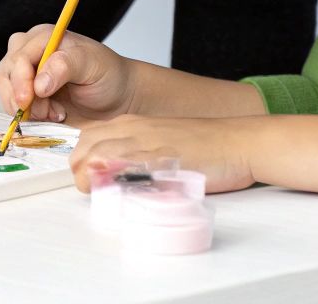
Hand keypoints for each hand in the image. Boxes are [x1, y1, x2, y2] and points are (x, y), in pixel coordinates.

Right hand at [0, 25, 137, 123]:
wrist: (118, 97)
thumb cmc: (108, 75)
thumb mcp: (92, 64)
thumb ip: (65, 66)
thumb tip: (39, 84)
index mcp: (44, 37)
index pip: (19, 57)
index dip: (20, 80)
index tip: (28, 100)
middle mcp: (31, 52)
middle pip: (6, 73)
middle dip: (21, 97)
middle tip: (44, 112)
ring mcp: (27, 75)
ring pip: (7, 91)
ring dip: (27, 108)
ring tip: (56, 112)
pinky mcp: (29, 95)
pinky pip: (14, 106)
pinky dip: (30, 116)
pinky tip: (53, 114)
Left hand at [68, 114, 257, 194]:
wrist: (238, 143)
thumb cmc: (206, 148)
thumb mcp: (162, 149)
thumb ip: (138, 159)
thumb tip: (116, 179)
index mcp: (132, 125)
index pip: (87, 138)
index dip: (80, 160)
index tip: (87, 177)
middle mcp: (133, 128)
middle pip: (84, 145)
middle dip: (78, 169)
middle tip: (92, 189)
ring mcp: (144, 142)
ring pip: (96, 153)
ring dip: (89, 176)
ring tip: (100, 193)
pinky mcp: (157, 158)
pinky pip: (123, 164)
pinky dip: (111, 176)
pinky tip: (113, 188)